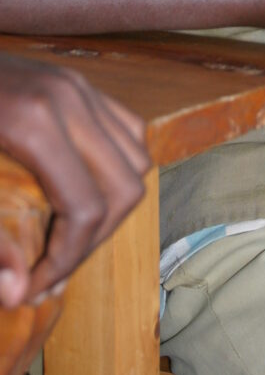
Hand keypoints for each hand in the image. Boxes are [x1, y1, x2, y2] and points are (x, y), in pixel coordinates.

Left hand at [0, 54, 149, 307]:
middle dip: (95, 239)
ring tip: (71, 235)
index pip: (86, 208)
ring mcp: (82, 86)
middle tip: (53, 270)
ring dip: (112, 205)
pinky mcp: (81, 82)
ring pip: (136, 158)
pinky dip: (117, 167)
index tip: (33, 287)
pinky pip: (127, 129)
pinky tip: (82, 188)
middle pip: (125, 187)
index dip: (66, 260)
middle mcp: (72, 100)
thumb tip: (18, 293)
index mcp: (36, 124)